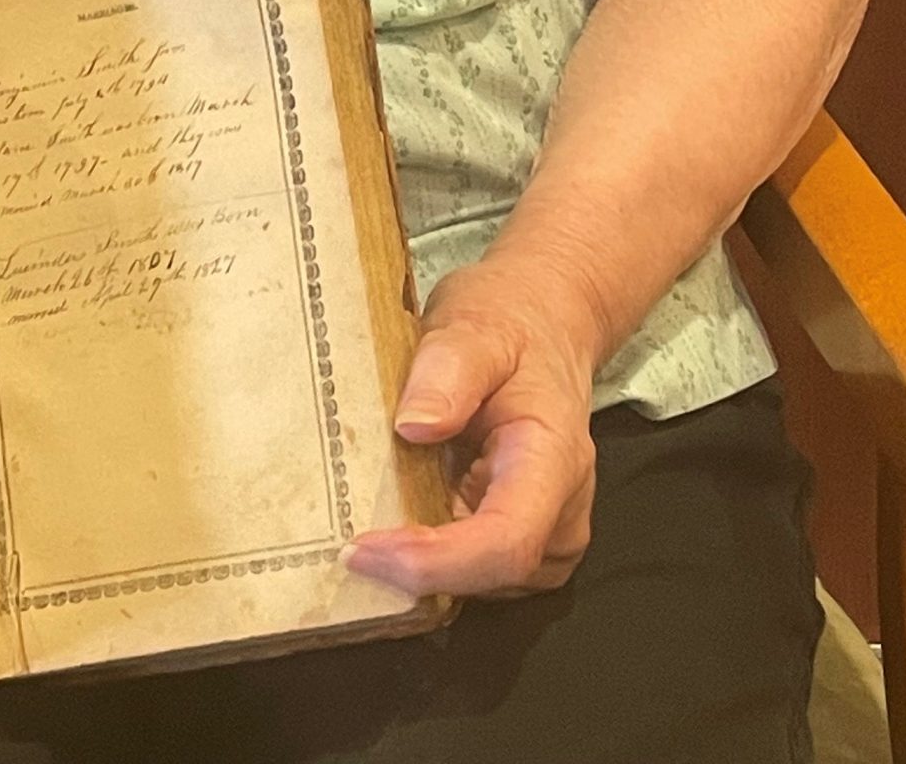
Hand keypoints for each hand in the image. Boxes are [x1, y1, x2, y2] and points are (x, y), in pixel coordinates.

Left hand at [340, 261, 600, 598]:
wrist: (544, 321)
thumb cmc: (511, 322)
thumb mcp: (475, 325)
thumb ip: (449, 370)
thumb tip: (414, 425)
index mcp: (554, 459)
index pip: (506, 541)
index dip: (435, 561)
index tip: (363, 549)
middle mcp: (561, 511)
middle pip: (487, 575)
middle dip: (414, 568)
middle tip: (344, 538)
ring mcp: (545, 532)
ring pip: (476, 583)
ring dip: (419, 562)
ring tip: (369, 517)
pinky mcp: (521, 538)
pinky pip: (470, 569)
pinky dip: (427, 552)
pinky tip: (393, 518)